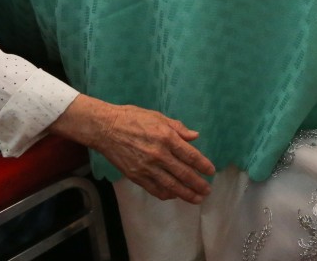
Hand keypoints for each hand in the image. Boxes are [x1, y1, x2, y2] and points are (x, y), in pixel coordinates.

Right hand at [51, 95, 215, 203]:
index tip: (211, 172)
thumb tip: (195, 136)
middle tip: (207, 191)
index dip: (203, 165)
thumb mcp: (158, 116)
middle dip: (198, 184)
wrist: (105, 128)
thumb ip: (178, 128)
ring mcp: (147, 167)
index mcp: (166, 137)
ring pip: (171, 185)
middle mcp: (159, 154)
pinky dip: (166, 194)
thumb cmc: (132, 118)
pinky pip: (155, 189)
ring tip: (196, 199)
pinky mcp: (136, 175)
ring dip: (186, 194)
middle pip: (184, 173)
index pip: (190, 155)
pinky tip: (174, 195)